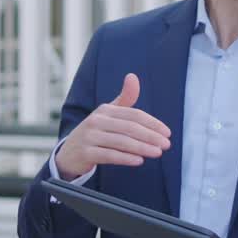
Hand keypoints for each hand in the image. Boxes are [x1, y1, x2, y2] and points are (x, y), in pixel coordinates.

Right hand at [54, 73, 171, 179]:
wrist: (69, 153)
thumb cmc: (96, 132)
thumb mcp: (109, 114)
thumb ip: (125, 98)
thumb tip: (132, 76)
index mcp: (105, 110)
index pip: (134, 115)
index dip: (153, 123)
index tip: (167, 133)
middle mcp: (96, 121)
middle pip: (130, 128)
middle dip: (151, 136)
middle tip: (167, 145)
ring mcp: (89, 137)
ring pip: (121, 142)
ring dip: (142, 148)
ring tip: (157, 153)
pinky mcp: (86, 153)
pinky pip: (109, 155)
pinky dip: (125, 158)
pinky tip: (139, 161)